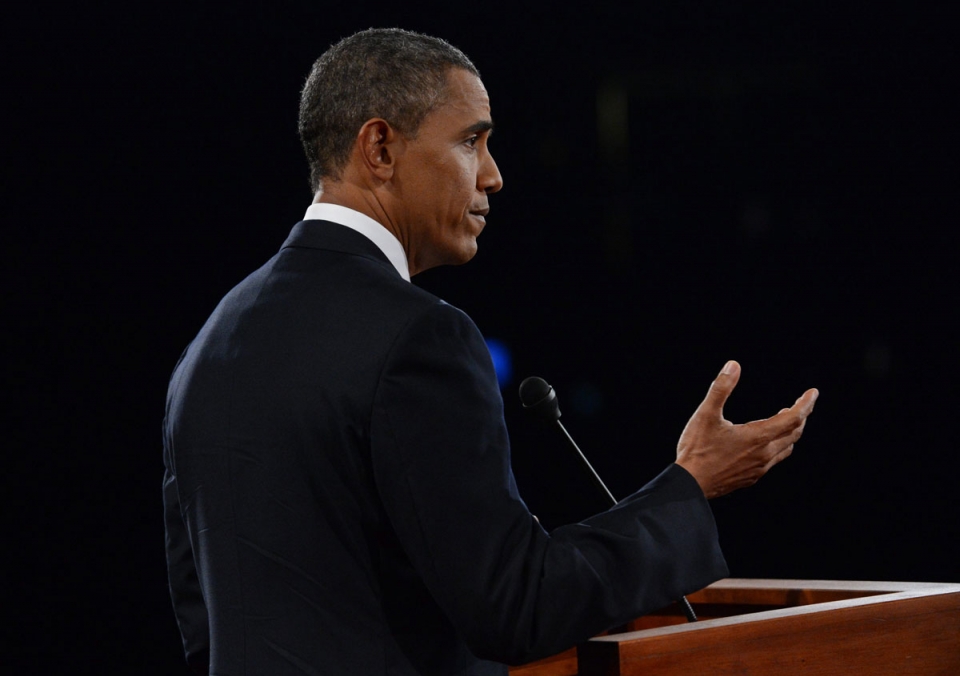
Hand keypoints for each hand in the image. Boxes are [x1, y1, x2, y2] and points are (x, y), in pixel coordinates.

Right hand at [675, 361, 817, 498]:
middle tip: (801, 404)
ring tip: (784, 421)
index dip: (805, 404)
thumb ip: (721, 389)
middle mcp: (764, 454)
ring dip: (790, 433)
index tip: (813, 393)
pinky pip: (773, 461)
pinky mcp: (750, 478)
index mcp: (758, 437)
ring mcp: (758, 468)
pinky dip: (778, 447)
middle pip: (793, 433)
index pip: (793, 418)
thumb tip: (733, 365)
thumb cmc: (697, 450)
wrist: (690, 485)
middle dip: (801, 417)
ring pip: (785, 448)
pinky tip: (764, 444)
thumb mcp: (705, 414)